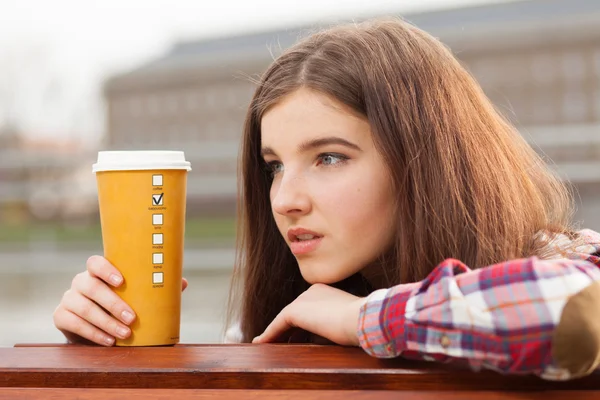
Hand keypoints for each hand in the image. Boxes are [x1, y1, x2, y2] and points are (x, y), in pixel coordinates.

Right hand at [53, 255, 187, 345]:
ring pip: (83, 307)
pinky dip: (93, 334)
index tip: (122, 281)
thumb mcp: (137, 295)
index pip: (95, 262)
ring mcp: (68, 298)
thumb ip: (155, 288)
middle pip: (90, 286)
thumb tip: (182, 283)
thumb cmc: (122, 305)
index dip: (106, 269)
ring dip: (106, 322)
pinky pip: (73, 324)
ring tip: (125, 334)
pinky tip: (109, 341)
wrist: (98, 327)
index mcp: (98, 271)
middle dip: (113, 303)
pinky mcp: (61, 316)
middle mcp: (81, 281)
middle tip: (132, 318)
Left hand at [252, 283, 366, 345]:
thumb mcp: (344, 321)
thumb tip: (322, 336)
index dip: (300, 325)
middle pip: (294, 313)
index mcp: (324, 291)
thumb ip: (331, 324)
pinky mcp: (294, 311)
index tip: (295, 339)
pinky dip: (269, 335)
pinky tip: (260, 343)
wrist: (362, 319)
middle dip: (286, 329)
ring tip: (266, 344)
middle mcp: (310, 291)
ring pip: (284, 320)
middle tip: (278, 343)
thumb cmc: (360, 323)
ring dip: (275, 333)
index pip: (307, 309)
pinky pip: (277, 325)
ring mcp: (302, 300)